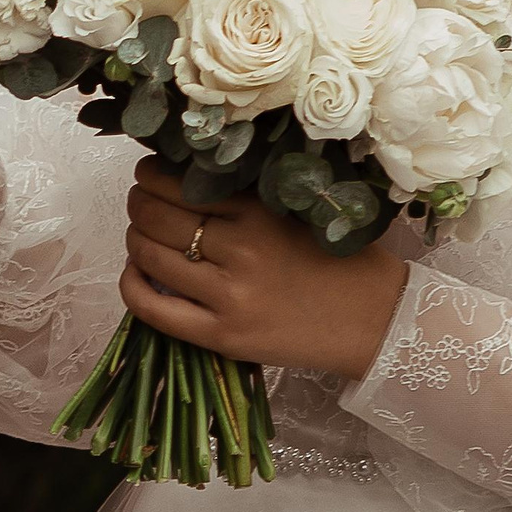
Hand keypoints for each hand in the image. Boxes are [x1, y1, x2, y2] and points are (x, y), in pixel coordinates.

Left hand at [119, 158, 408, 375]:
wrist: (378, 323)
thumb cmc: (341, 263)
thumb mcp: (298, 214)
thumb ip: (248, 200)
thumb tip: (183, 178)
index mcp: (260, 213)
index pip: (181, 183)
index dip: (152, 176)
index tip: (150, 174)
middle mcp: (241, 251)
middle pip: (157, 216)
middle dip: (139, 203)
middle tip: (142, 202)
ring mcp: (229, 297)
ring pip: (150, 256)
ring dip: (135, 239)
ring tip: (142, 235)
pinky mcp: (223, 336)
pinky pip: (154, 309)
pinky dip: (132, 286)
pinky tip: (135, 274)